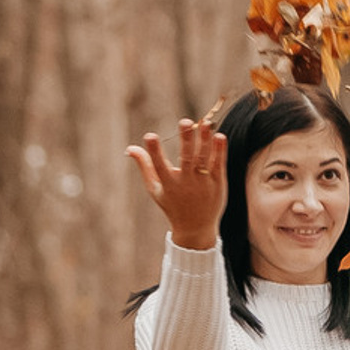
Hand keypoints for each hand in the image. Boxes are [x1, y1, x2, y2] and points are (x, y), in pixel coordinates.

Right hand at [129, 118, 227, 249]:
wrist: (196, 228)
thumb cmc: (172, 205)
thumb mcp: (155, 188)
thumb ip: (145, 166)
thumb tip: (130, 148)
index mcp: (168, 184)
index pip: (159, 166)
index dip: (154, 151)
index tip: (149, 136)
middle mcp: (186, 183)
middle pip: (187, 159)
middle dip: (186, 140)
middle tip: (186, 121)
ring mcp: (203, 184)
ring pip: (204, 159)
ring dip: (205, 141)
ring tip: (206, 123)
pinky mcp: (218, 184)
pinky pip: (218, 164)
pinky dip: (219, 151)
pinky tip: (220, 136)